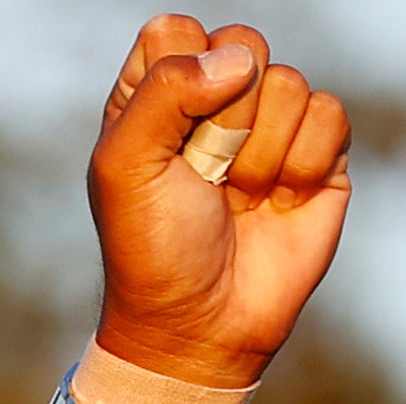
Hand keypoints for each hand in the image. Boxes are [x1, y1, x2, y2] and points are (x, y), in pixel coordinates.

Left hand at [90, 17, 352, 388]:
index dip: (179, 73)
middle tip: (204, 172)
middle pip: (242, 45)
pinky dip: (301, 165)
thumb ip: (163, 91)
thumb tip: (238, 59)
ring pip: (289, 82)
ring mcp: (268, 126)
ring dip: (260, 152)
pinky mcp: (317, 152)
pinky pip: (329, 116)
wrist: (200, 322)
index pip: (176, 31)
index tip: (167, 134)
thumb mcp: (123, 167)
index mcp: (153, 98)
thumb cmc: (151, 248)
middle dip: (225, 115)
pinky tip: (276, 203)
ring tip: (237, 198)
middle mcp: (212, 103)